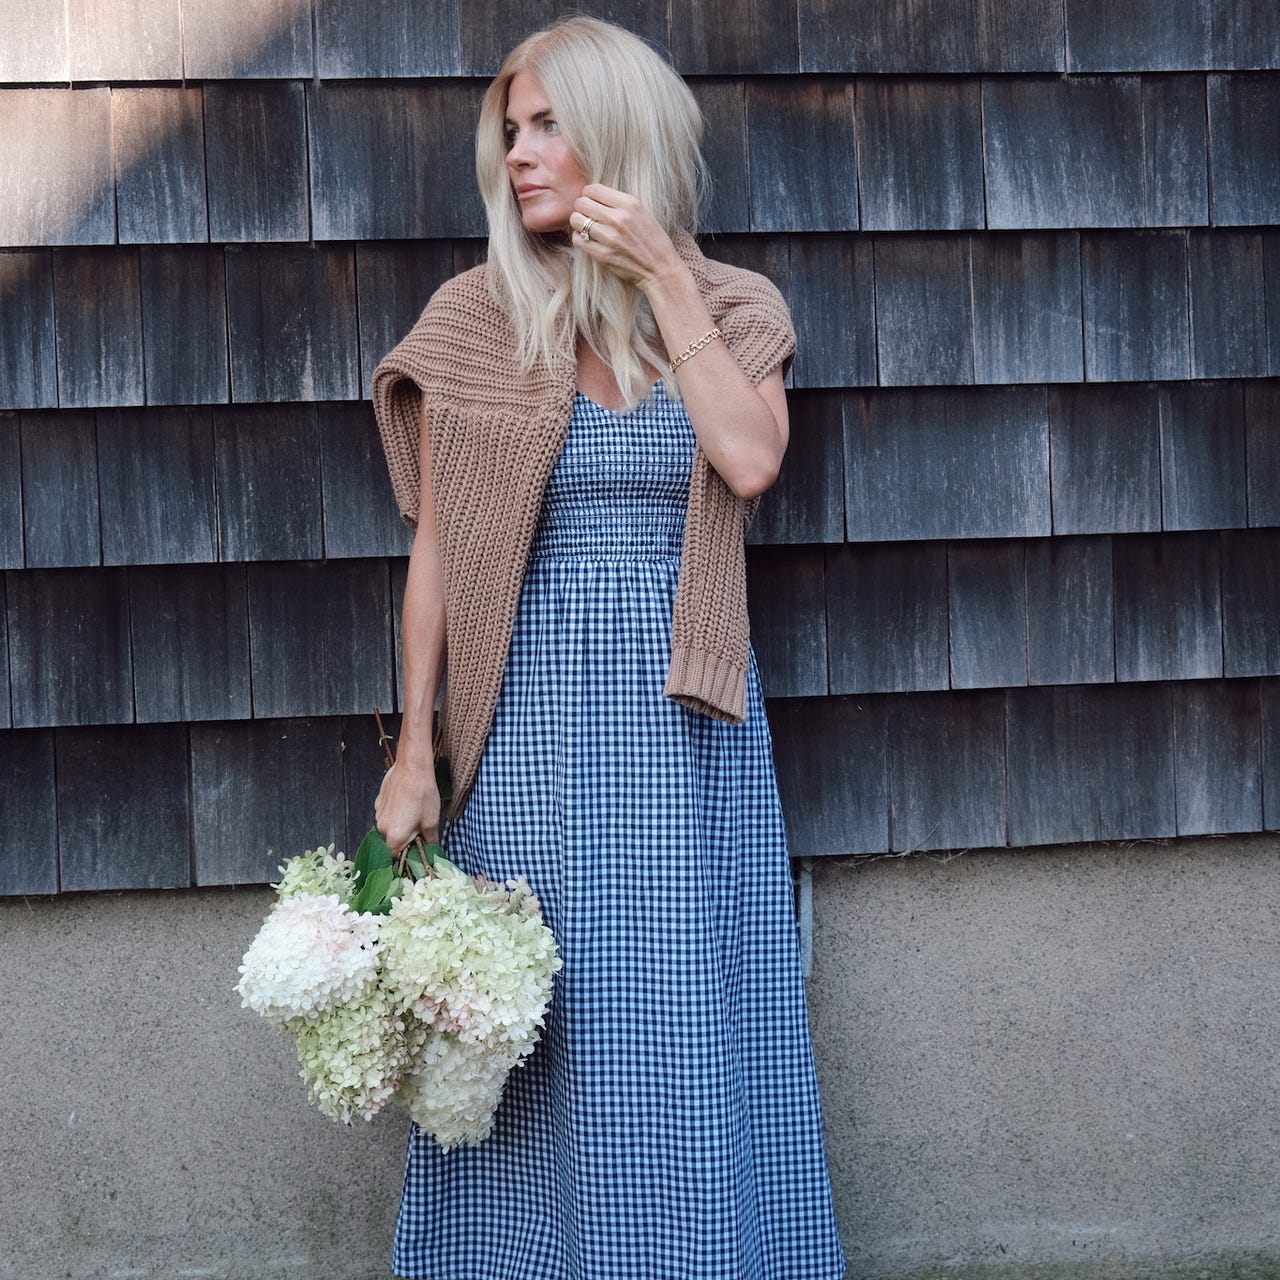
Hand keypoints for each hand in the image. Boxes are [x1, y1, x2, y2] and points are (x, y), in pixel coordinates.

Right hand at [374, 759, 440, 851]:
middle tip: (421, 828)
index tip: (417, 850)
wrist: (412, 767)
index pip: (396, 856)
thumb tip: (433, 849)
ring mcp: (378, 813)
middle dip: (406, 838)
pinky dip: (396, 813)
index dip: (407, 854)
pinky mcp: (378, 801)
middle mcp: (382, 827)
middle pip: (393, 841)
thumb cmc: (423, 794)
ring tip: (415, 812)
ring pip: (390, 826)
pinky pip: (387, 814)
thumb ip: (430, 840)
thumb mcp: (432, 821)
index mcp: (394, 836)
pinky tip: (408, 802)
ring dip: (401, 825)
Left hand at [569, 184, 684, 292]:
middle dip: (581, 208)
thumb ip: (619, 202)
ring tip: (586, 227)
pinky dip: (579, 238)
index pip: (593, 189)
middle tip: (586, 215)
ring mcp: (610, 237)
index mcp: (629, 203)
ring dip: (578, 223)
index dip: (588, 195)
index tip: (591, 202)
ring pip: (576, 220)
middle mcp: (618, 218)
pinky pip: (578, 240)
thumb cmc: (651, 239)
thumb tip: (593, 195)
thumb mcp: (641, 212)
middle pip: (582, 203)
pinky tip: (588, 240)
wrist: (660, 268)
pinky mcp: (603, 255)